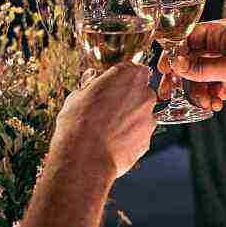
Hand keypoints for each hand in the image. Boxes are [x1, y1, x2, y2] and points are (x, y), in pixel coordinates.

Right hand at [51, 63, 156, 177]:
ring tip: (107, 130)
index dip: (121, 78)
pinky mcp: (147, 139)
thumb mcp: (77, 95)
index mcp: (127, 76)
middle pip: (140, 91)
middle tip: (107, 109)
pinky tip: (111, 143)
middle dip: (127, 98)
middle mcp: (144, 94)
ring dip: (129, 118)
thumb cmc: (78, 124)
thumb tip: (92, 78)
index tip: (110, 86)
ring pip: (140, 114)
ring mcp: (148, 118)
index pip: (132, 68)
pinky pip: (139, 134)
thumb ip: (90, 84)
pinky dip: (129, 137)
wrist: (85, 158)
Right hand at [161, 22, 225, 119]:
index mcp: (225, 33)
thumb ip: (202, 67)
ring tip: (206, 102)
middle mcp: (225, 47)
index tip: (163, 67)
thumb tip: (175, 63)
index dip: (175, 51)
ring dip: (198, 91)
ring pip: (201, 77)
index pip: (190, 37)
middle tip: (168, 90)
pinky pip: (212, 89)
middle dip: (181, 75)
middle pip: (192, 59)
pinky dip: (210, 97)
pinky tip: (215, 105)